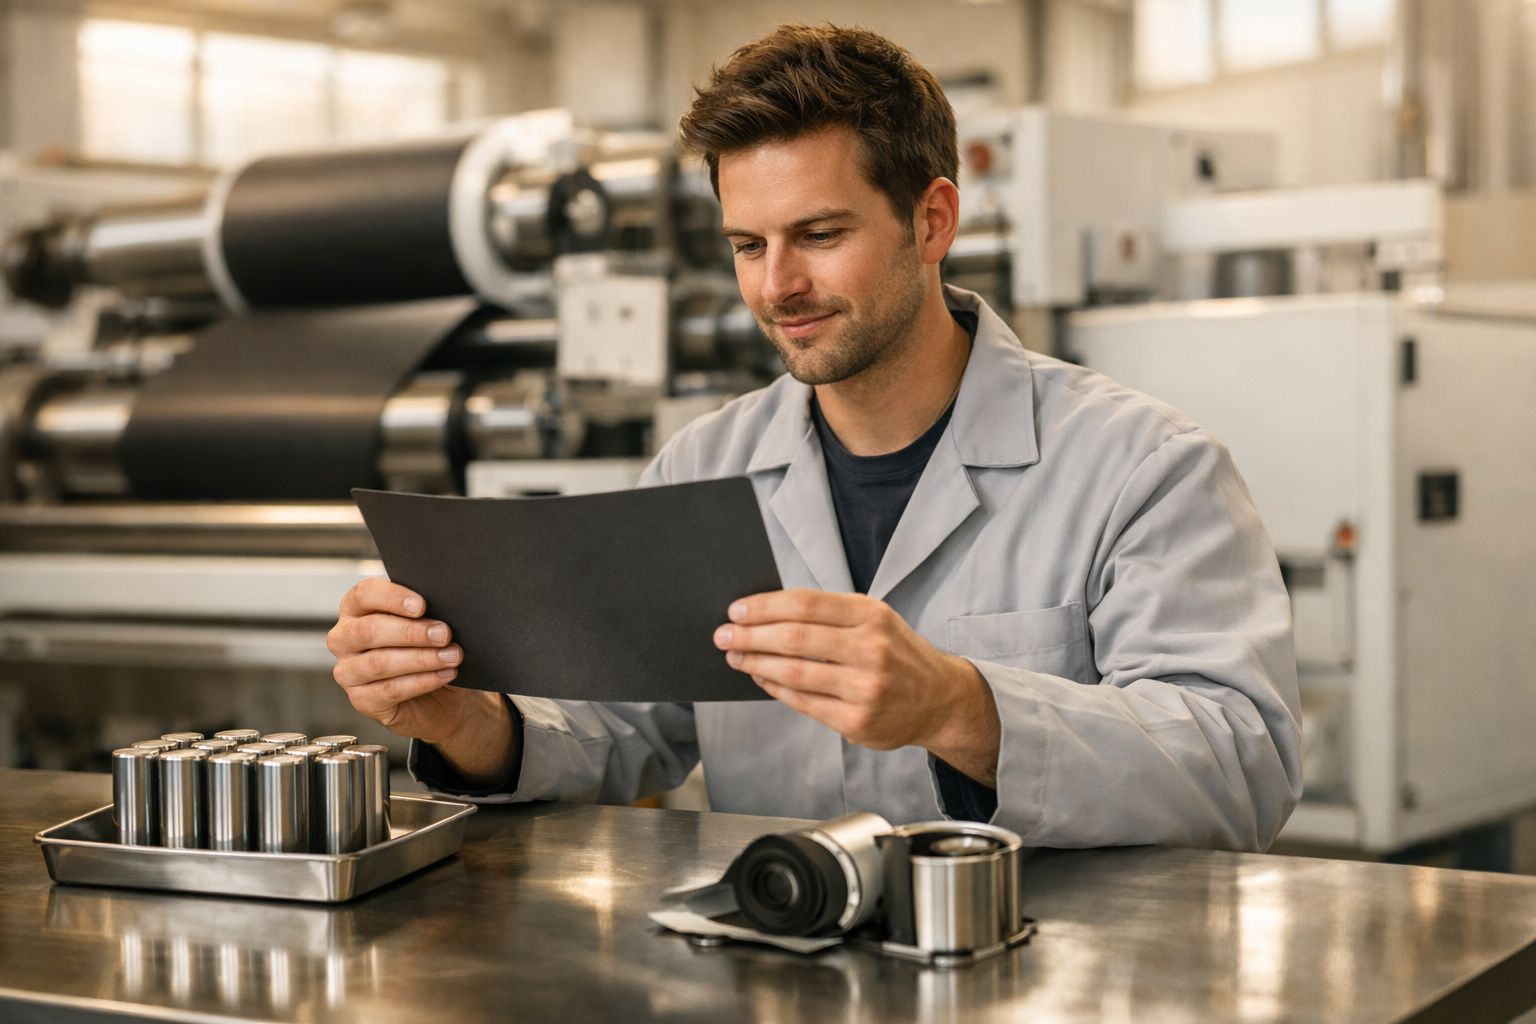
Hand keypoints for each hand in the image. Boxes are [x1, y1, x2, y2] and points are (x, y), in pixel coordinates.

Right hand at [327, 579, 513, 784]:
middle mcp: (344, 639)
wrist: (440, 696)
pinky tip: (444, 674)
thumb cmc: (429, 649)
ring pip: (380, 662)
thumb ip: (426, 612)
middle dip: (411, 632)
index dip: (391, 597)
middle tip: (444, 633)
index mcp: (356, 610)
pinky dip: (422, 681)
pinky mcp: (362, 700)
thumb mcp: (428, 625)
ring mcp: (349, 672)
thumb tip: (443, 604)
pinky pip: (391, 690)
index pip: (363, 595)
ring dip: (421, 658)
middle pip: (369, 630)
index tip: (421, 605)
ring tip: (452, 656)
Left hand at [713, 589, 1000, 784]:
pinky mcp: (857, 720)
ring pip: (794, 672)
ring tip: (736, 657)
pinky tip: (761, 678)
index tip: (736, 610)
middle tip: (724, 635)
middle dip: (750, 635)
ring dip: (756, 663)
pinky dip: (775, 688)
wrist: (941, 699)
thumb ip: (829, 615)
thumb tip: (766, 613)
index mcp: (872, 615)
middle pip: (794, 638)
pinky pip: (803, 702)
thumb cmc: (898, 654)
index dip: (764, 606)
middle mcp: (871, 649)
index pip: (805, 604)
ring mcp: (865, 688)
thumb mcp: (875, 619)